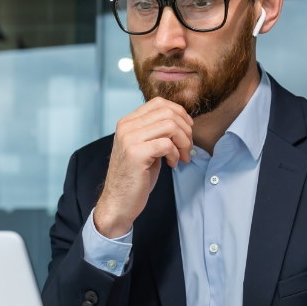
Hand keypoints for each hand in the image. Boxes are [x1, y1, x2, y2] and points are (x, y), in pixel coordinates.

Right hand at [94, 98, 193, 237]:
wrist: (119, 202)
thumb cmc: (136, 177)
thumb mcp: (145, 147)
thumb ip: (156, 131)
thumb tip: (182, 120)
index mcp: (127, 122)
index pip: (159, 103)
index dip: (179, 113)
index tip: (187, 130)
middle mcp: (126, 127)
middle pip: (167, 112)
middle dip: (185, 129)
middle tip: (187, 147)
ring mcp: (129, 139)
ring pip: (170, 125)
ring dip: (183, 142)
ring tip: (182, 156)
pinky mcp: (136, 154)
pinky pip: (167, 144)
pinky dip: (176, 153)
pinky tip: (172, 164)